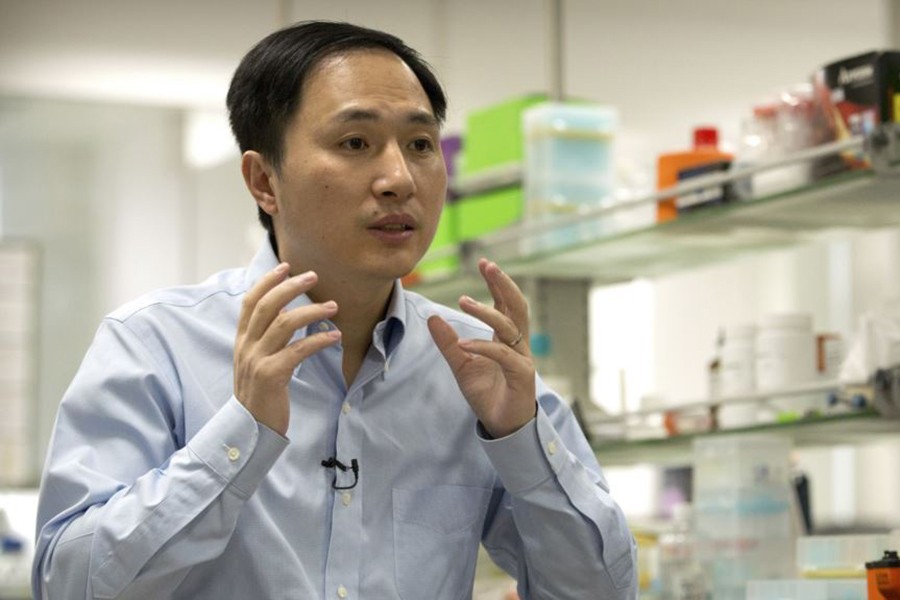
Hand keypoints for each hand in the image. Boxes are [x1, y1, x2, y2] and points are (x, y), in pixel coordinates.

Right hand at [234, 263, 340, 434]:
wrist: (251, 428)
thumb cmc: (260, 392)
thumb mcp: (256, 360)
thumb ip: (266, 335)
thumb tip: (284, 309)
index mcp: (242, 340)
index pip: (250, 302)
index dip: (267, 282)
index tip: (286, 267)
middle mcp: (246, 346)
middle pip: (267, 306)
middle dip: (290, 287)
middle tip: (313, 276)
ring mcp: (257, 360)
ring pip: (284, 324)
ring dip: (311, 311)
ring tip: (333, 306)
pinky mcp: (272, 375)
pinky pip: (298, 350)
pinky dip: (318, 340)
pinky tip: (334, 337)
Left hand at [427, 259, 535, 437]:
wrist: (502, 424)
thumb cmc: (487, 393)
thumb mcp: (461, 364)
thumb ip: (448, 343)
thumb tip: (432, 318)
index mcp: (507, 338)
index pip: (506, 303)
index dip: (497, 283)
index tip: (484, 263)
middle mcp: (518, 344)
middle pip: (516, 306)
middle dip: (503, 283)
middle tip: (488, 265)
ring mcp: (522, 358)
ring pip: (509, 326)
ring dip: (487, 311)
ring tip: (463, 300)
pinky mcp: (522, 375)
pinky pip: (503, 355)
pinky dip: (483, 346)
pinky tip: (464, 343)